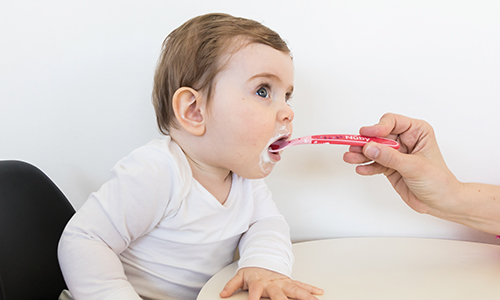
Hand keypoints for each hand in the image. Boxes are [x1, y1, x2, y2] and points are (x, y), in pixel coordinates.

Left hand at [220, 267, 322, 299]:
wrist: (262, 260)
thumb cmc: (253, 272)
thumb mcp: (239, 277)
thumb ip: (231, 285)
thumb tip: (222, 294)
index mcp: (259, 283)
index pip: (255, 293)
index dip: (254, 299)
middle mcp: (272, 283)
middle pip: (279, 294)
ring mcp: (283, 282)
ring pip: (294, 290)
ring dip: (304, 296)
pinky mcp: (290, 282)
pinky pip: (301, 285)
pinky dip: (310, 289)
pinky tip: (318, 293)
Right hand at [343, 113, 460, 216]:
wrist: (441, 203)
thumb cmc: (438, 181)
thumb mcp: (415, 167)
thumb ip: (391, 157)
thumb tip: (370, 148)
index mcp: (417, 132)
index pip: (393, 122)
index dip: (379, 127)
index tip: (367, 133)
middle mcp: (404, 140)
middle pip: (379, 136)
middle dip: (365, 142)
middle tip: (353, 147)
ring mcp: (396, 154)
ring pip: (374, 150)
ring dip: (361, 154)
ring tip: (350, 158)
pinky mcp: (389, 167)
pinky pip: (374, 164)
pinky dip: (367, 166)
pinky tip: (361, 169)